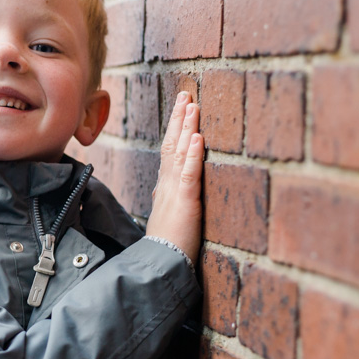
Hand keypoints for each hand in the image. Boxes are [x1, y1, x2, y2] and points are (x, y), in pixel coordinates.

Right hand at [145, 91, 203, 260]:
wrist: (160, 263)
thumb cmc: (167, 244)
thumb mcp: (167, 216)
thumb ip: (168, 199)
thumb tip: (164, 189)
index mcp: (165, 187)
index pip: (169, 151)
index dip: (175, 129)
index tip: (181, 109)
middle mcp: (167, 184)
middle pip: (172, 144)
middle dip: (179, 118)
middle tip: (185, 95)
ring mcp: (175, 191)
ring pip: (180, 153)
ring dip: (186, 127)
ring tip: (192, 105)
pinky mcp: (185, 202)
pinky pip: (189, 174)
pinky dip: (193, 154)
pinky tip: (198, 137)